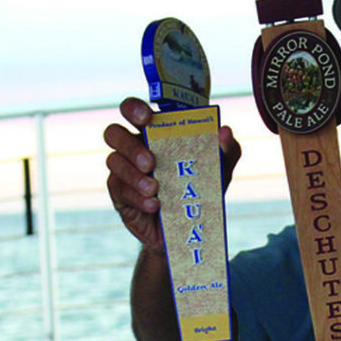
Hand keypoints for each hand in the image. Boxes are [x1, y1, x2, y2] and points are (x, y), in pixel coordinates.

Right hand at [104, 97, 241, 253]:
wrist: (187, 231)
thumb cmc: (199, 192)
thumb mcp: (218, 172)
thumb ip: (227, 150)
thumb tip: (225, 130)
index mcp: (154, 134)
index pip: (132, 110)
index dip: (133, 108)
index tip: (147, 117)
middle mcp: (133, 149)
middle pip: (113, 133)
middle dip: (130, 145)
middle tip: (151, 162)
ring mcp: (123, 172)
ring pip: (114, 161)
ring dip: (133, 175)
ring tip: (154, 188)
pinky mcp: (120, 196)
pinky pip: (120, 190)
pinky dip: (138, 197)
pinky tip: (154, 205)